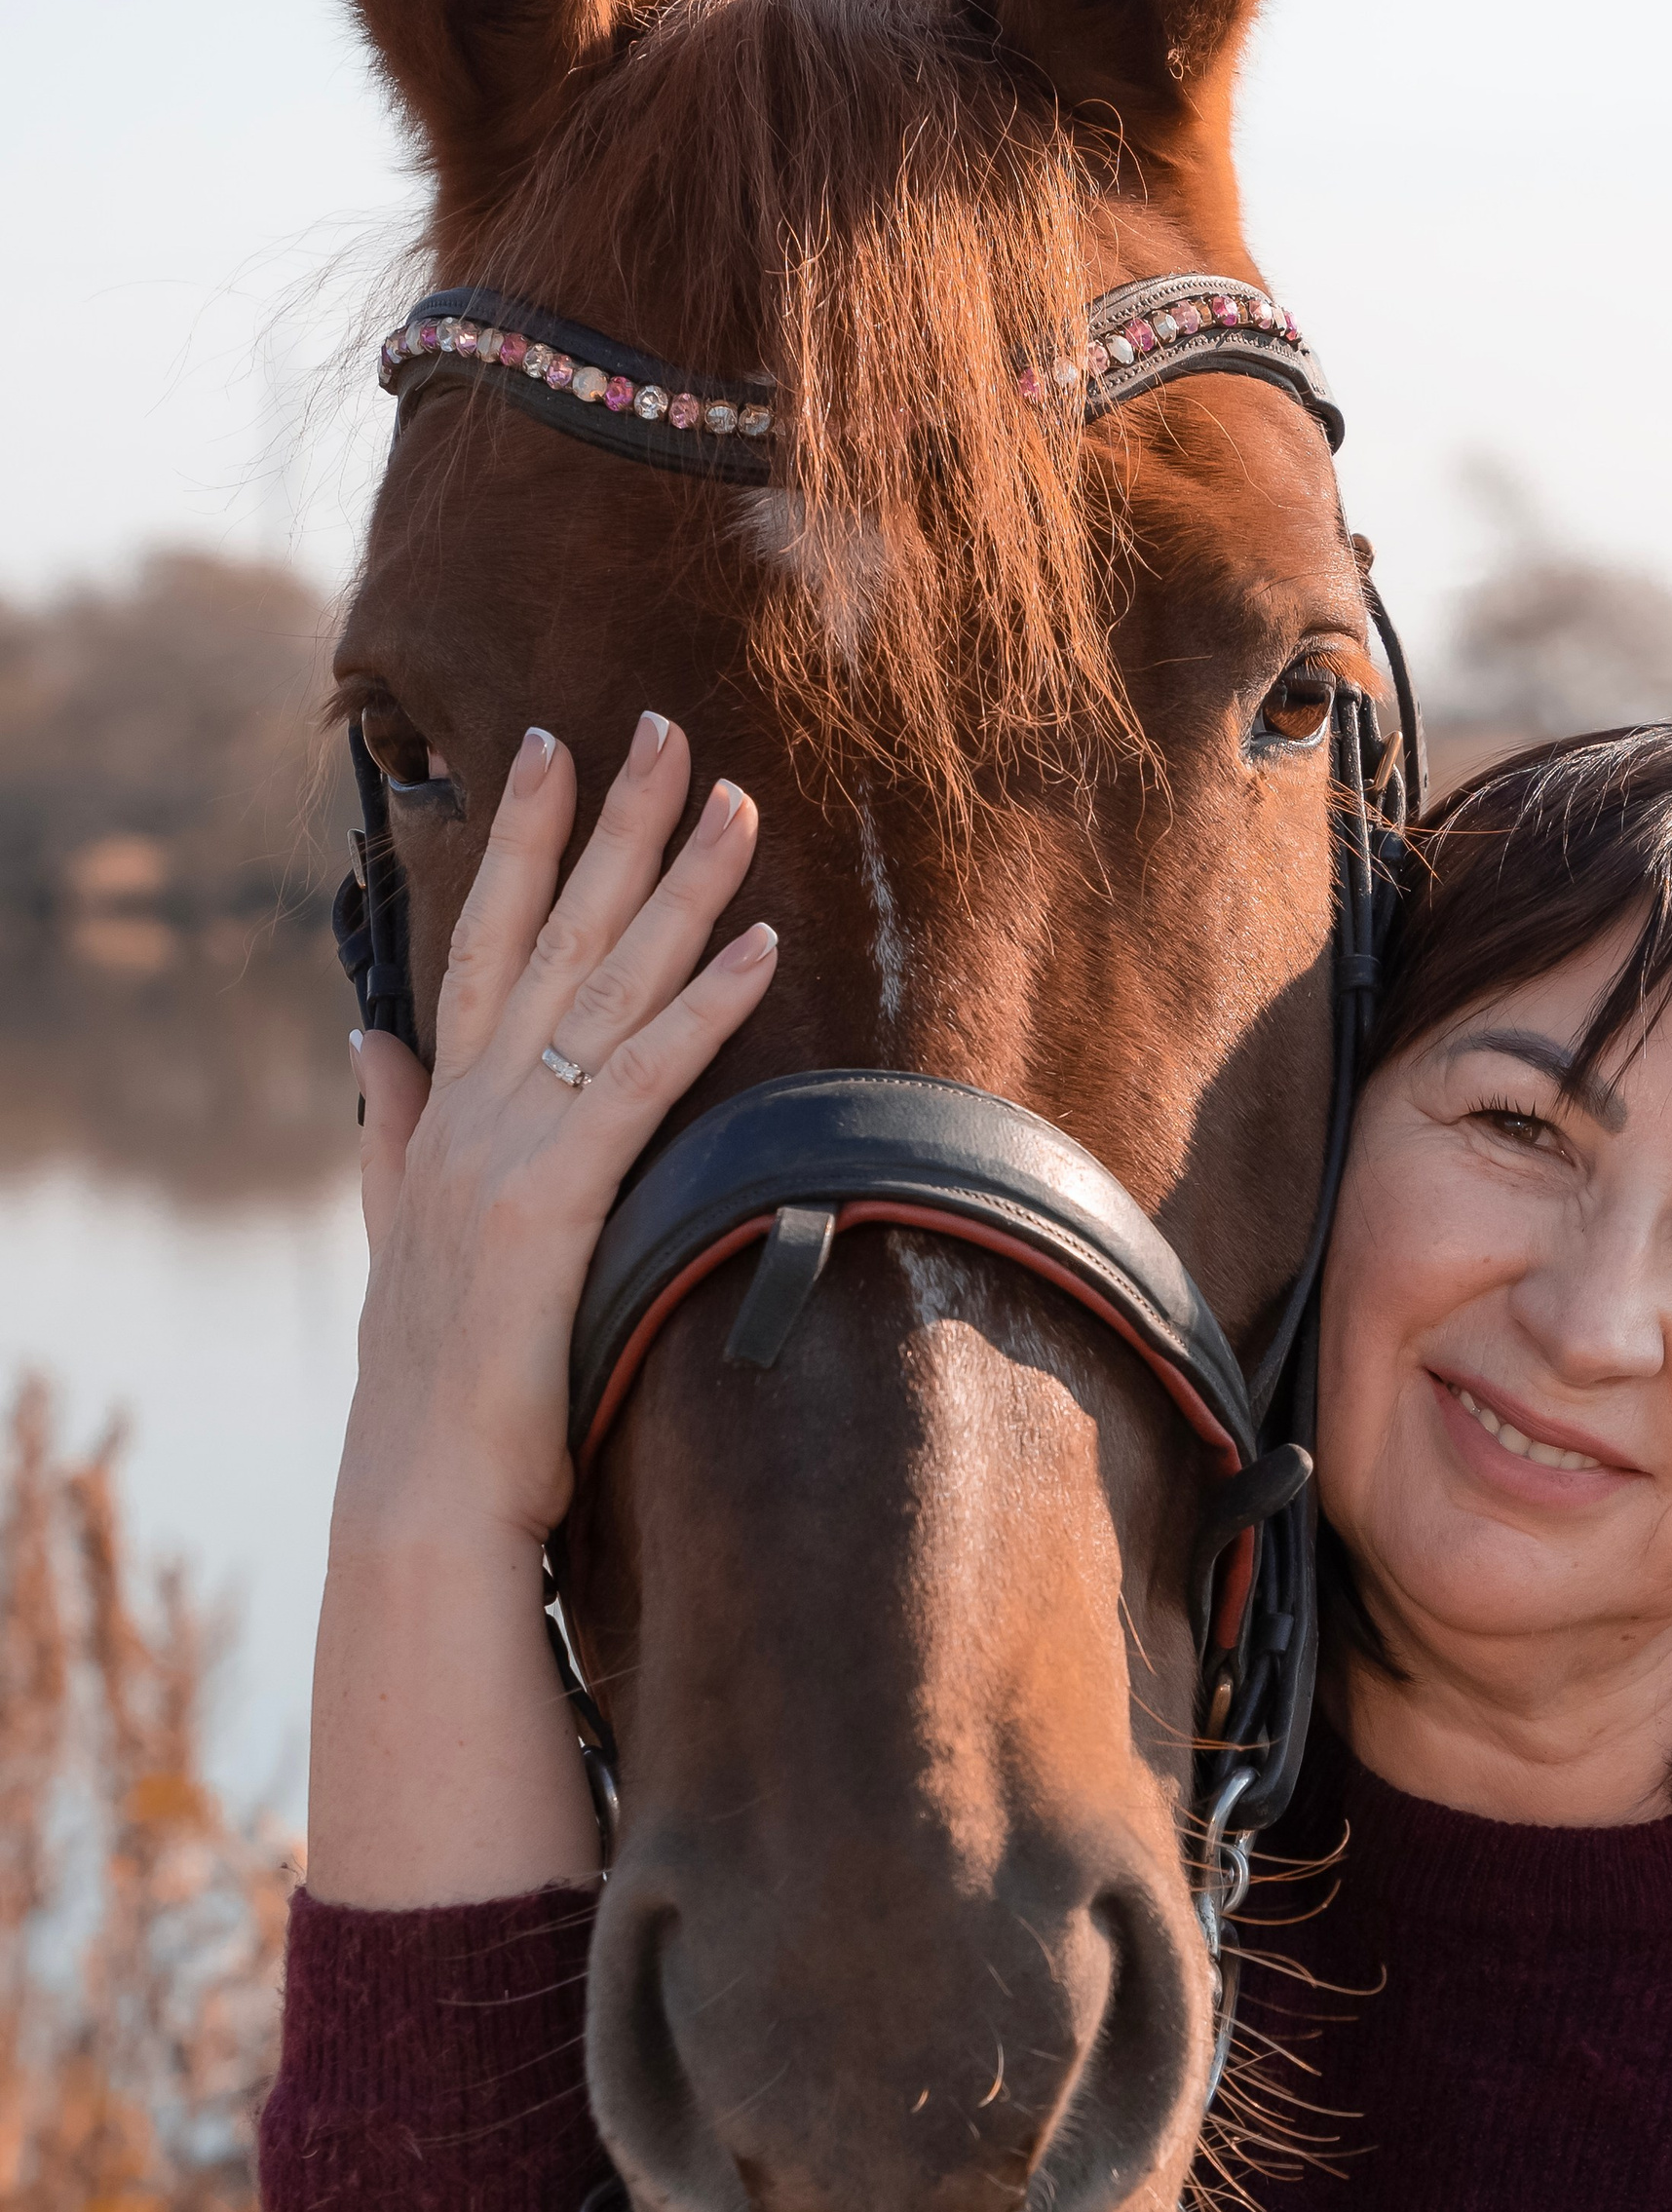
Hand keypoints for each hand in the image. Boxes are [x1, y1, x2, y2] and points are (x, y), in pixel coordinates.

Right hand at [336, 710, 777, 1562]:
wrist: (424, 1486)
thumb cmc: (435, 1376)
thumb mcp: (402, 1230)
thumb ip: (389, 1131)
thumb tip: (370, 1047)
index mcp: (445, 1107)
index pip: (487, 939)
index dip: (524, 839)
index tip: (557, 749)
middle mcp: (473, 1106)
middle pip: (552, 931)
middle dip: (611, 822)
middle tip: (668, 725)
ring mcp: (511, 1146)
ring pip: (608, 984)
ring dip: (679, 886)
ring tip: (738, 802)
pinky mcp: (557, 1198)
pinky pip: (647, 1078)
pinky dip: (707, 1006)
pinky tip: (762, 944)